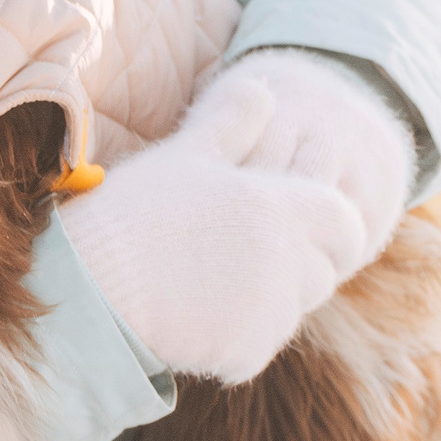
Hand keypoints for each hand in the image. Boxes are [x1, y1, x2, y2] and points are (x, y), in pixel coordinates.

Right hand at [57, 50, 413, 382]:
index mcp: (281, 207)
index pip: (346, 222)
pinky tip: (190, 313)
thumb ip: (232, 122)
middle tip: (234, 251)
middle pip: (322, 270)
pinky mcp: (247, 354)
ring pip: (291, 310)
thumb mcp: (185, 155)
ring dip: (264, 301)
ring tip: (205, 279)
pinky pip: (256, 346)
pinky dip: (233, 336)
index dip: (327, 223)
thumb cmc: (138, 211)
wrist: (94, 287)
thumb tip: (262, 85)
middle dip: (294, 264)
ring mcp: (270, 313)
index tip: (293, 224)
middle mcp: (289, 262)